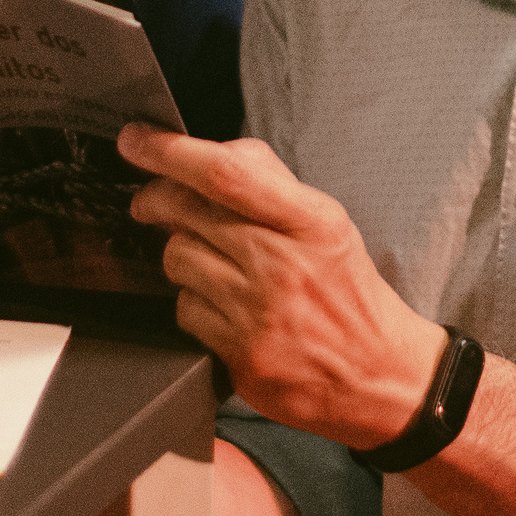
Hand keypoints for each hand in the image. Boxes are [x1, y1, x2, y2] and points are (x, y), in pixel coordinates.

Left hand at [121, 126, 444, 449]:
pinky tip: (218, 304)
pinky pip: (184, 310)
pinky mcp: (241, 355)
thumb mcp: (327, 224)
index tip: (137, 140)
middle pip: (187, 212)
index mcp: (309, 221)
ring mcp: (258, 312)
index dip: (170, 152)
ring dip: (180, 253)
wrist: (378, 375)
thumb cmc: (347, 291)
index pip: (227, 174)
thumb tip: (213, 153)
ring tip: (206, 261)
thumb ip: (273, 184)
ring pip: (177, 259)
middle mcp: (282, 263)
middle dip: (154, 198)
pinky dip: (192, 302)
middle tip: (150, 201)